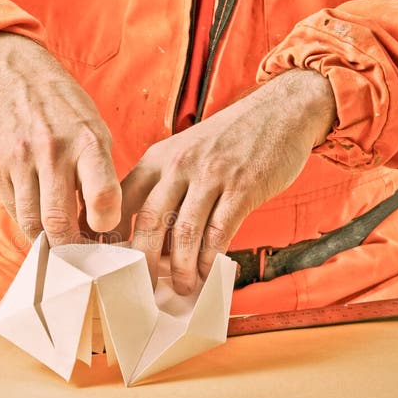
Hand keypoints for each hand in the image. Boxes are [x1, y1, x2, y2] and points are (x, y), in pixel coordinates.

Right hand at [0, 32, 120, 243]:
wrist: (16, 79)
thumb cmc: (67, 113)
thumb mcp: (97, 133)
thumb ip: (102, 177)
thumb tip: (104, 230)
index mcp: (88, 142)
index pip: (103, 197)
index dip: (106, 225)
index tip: (105, 231)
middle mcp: (53, 151)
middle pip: (59, 221)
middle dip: (72, 249)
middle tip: (81, 255)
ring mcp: (21, 160)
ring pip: (31, 223)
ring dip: (47, 242)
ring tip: (61, 243)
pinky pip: (14, 211)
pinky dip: (29, 224)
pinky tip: (41, 221)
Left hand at [115, 69, 336, 293]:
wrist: (282, 110)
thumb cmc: (232, 139)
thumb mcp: (187, 151)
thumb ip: (168, 188)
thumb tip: (156, 242)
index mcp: (158, 158)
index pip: (123, 200)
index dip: (115, 236)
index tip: (114, 263)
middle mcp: (179, 165)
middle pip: (150, 221)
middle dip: (145, 262)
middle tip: (144, 288)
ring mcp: (211, 175)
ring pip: (185, 233)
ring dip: (182, 268)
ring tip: (182, 287)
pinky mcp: (242, 188)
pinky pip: (219, 232)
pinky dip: (211, 259)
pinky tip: (208, 273)